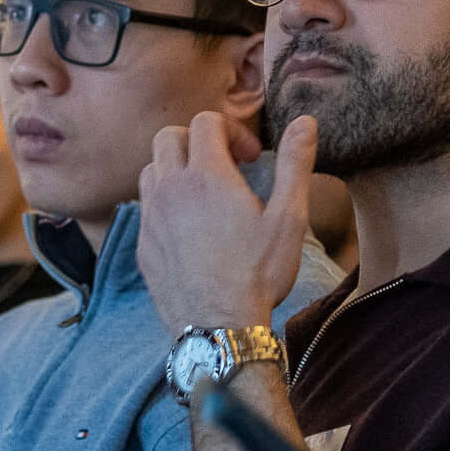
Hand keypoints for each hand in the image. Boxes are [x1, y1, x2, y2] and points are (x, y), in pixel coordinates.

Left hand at [137, 110, 315, 336]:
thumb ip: (295, 164)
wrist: (219, 328)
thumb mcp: (288, 218)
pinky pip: (145, 206)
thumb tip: (305, 122)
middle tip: (224, 167)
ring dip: (175, 169)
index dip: (232, 131)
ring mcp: (151, 217)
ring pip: (151, 168)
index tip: (251, 158)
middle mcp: (171, 189)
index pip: (206, 122)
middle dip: (197, 141)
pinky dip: (164, 202)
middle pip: (169, 136)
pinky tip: (189, 227)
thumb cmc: (258, 275)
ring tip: (203, 193)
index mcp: (207, 176)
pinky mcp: (143, 245)